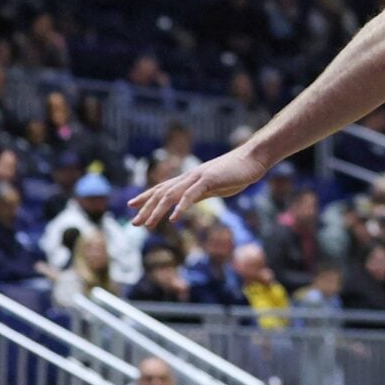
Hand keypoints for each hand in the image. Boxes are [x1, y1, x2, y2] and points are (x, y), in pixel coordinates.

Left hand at [130, 149, 267, 230]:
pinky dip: (180, 207)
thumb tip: (189, 203)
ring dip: (157, 211)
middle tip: (133, 223)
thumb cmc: (237, 173)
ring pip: (171, 195)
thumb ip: (200, 194)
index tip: (132, 206)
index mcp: (190, 179)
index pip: (162, 188)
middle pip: (161, 192)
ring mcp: (197, 177)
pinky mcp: (208, 180)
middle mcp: (189, 177)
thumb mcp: (214, 187)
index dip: (146, 197)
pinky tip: (173, 219)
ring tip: (147, 225)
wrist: (253, 159)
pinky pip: (190, 195)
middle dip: (145, 208)